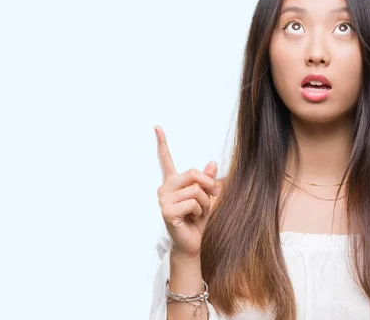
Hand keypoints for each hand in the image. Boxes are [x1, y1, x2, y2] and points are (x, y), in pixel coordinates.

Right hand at [154, 126, 218, 258]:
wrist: (192, 243)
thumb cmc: (197, 221)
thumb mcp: (207, 197)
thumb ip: (207, 180)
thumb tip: (213, 163)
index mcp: (173, 183)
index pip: (165, 159)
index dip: (162, 143)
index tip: (157, 127)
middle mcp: (165, 188)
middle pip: (192, 173)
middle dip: (208, 185)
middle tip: (211, 197)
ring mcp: (163, 200)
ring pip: (195, 190)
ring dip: (205, 203)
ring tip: (198, 213)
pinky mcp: (166, 211)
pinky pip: (192, 203)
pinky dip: (199, 211)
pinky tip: (192, 219)